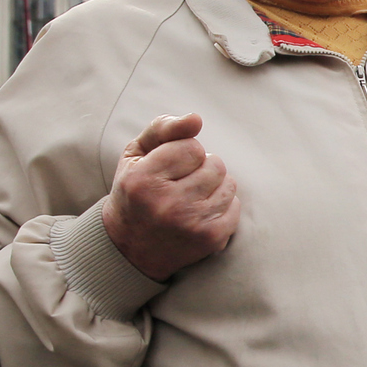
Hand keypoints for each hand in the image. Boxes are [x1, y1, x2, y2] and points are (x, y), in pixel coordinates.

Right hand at [102, 114, 239, 281]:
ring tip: (191, 198)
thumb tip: (196, 118)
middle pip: (214, 164)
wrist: (130, 248)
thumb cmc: (135, 192)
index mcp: (143, 180)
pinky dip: (222, 206)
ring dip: (214, 186)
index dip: (184, 153)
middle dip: (201, 168)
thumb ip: (163, 129)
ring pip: (228, 183)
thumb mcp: (136, 155)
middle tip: (181, 183)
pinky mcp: (211, 239)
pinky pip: (235, 206)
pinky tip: (201, 213)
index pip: (191, 147)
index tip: (169, 167)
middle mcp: (167, 204)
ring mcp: (191, 223)